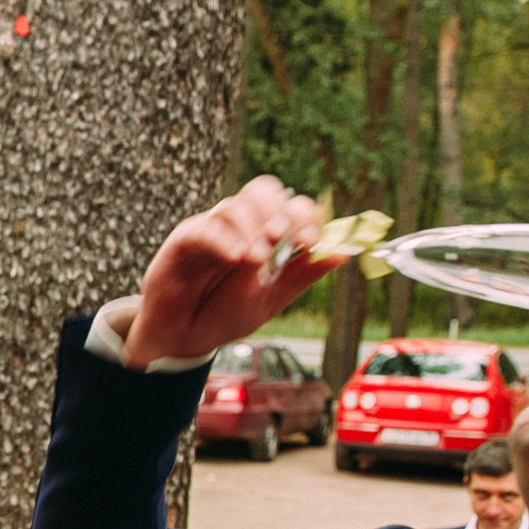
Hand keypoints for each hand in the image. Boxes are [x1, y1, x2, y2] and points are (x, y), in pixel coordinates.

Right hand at [118, 176, 342, 370]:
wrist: (185, 338)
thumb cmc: (224, 315)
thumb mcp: (271, 300)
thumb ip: (302, 275)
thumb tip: (343, 253)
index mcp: (266, 236)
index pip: (292, 206)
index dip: (305, 218)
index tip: (308, 241)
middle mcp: (241, 226)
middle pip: (263, 190)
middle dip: (277, 211)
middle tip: (282, 239)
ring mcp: (213, 229)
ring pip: (236, 205)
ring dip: (252, 228)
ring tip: (256, 260)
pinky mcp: (185, 239)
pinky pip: (206, 227)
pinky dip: (225, 239)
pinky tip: (236, 258)